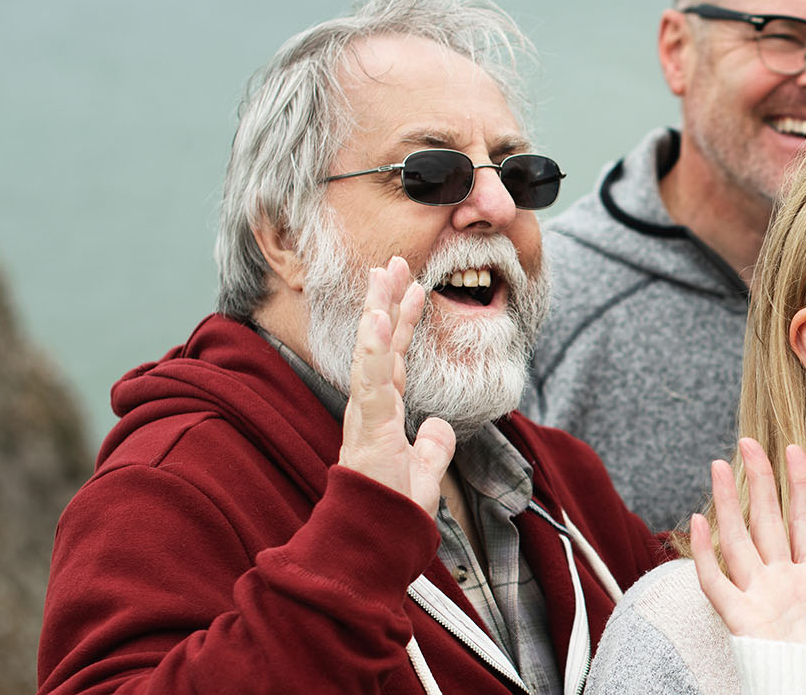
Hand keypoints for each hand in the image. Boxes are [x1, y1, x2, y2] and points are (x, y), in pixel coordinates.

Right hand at [336, 256, 456, 508]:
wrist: (374, 542)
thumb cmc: (392, 513)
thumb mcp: (424, 473)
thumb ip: (432, 448)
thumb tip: (438, 426)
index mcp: (385, 415)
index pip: (396, 358)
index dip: (404, 322)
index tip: (414, 287)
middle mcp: (372, 409)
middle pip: (381, 345)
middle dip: (386, 301)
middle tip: (393, 262)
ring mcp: (367, 417)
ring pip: (371, 355)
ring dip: (377, 312)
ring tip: (383, 276)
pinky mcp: (367, 429)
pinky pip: (371, 382)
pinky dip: (374, 350)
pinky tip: (378, 321)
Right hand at [690, 438, 805, 649]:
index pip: (804, 520)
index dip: (800, 485)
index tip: (795, 449)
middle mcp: (782, 580)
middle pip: (767, 520)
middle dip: (760, 480)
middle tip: (749, 442)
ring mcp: (758, 596)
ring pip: (739, 539)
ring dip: (728, 503)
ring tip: (719, 465)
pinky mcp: (739, 618)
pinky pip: (716, 582)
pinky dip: (703, 553)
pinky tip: (697, 522)